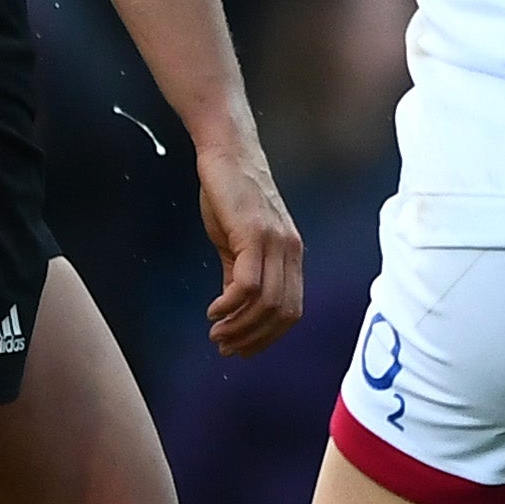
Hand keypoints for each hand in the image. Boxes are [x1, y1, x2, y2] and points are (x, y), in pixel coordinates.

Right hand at [200, 139, 304, 354]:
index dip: (268, 338)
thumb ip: (239, 273)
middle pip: (282, 313)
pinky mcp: (254, 233)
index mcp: (291, 255)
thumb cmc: (230, 195)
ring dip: (239, 327)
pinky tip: (213, 311)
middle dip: (253, 339)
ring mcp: (275, 242)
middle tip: (224, 347)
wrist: (227, 153)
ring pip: (266, 304)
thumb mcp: (237, 241)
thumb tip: (234, 309)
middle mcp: (290, 251)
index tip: (241, 350)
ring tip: (216, 333)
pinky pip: (247, 285)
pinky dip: (230, 306)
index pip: (291, 312)